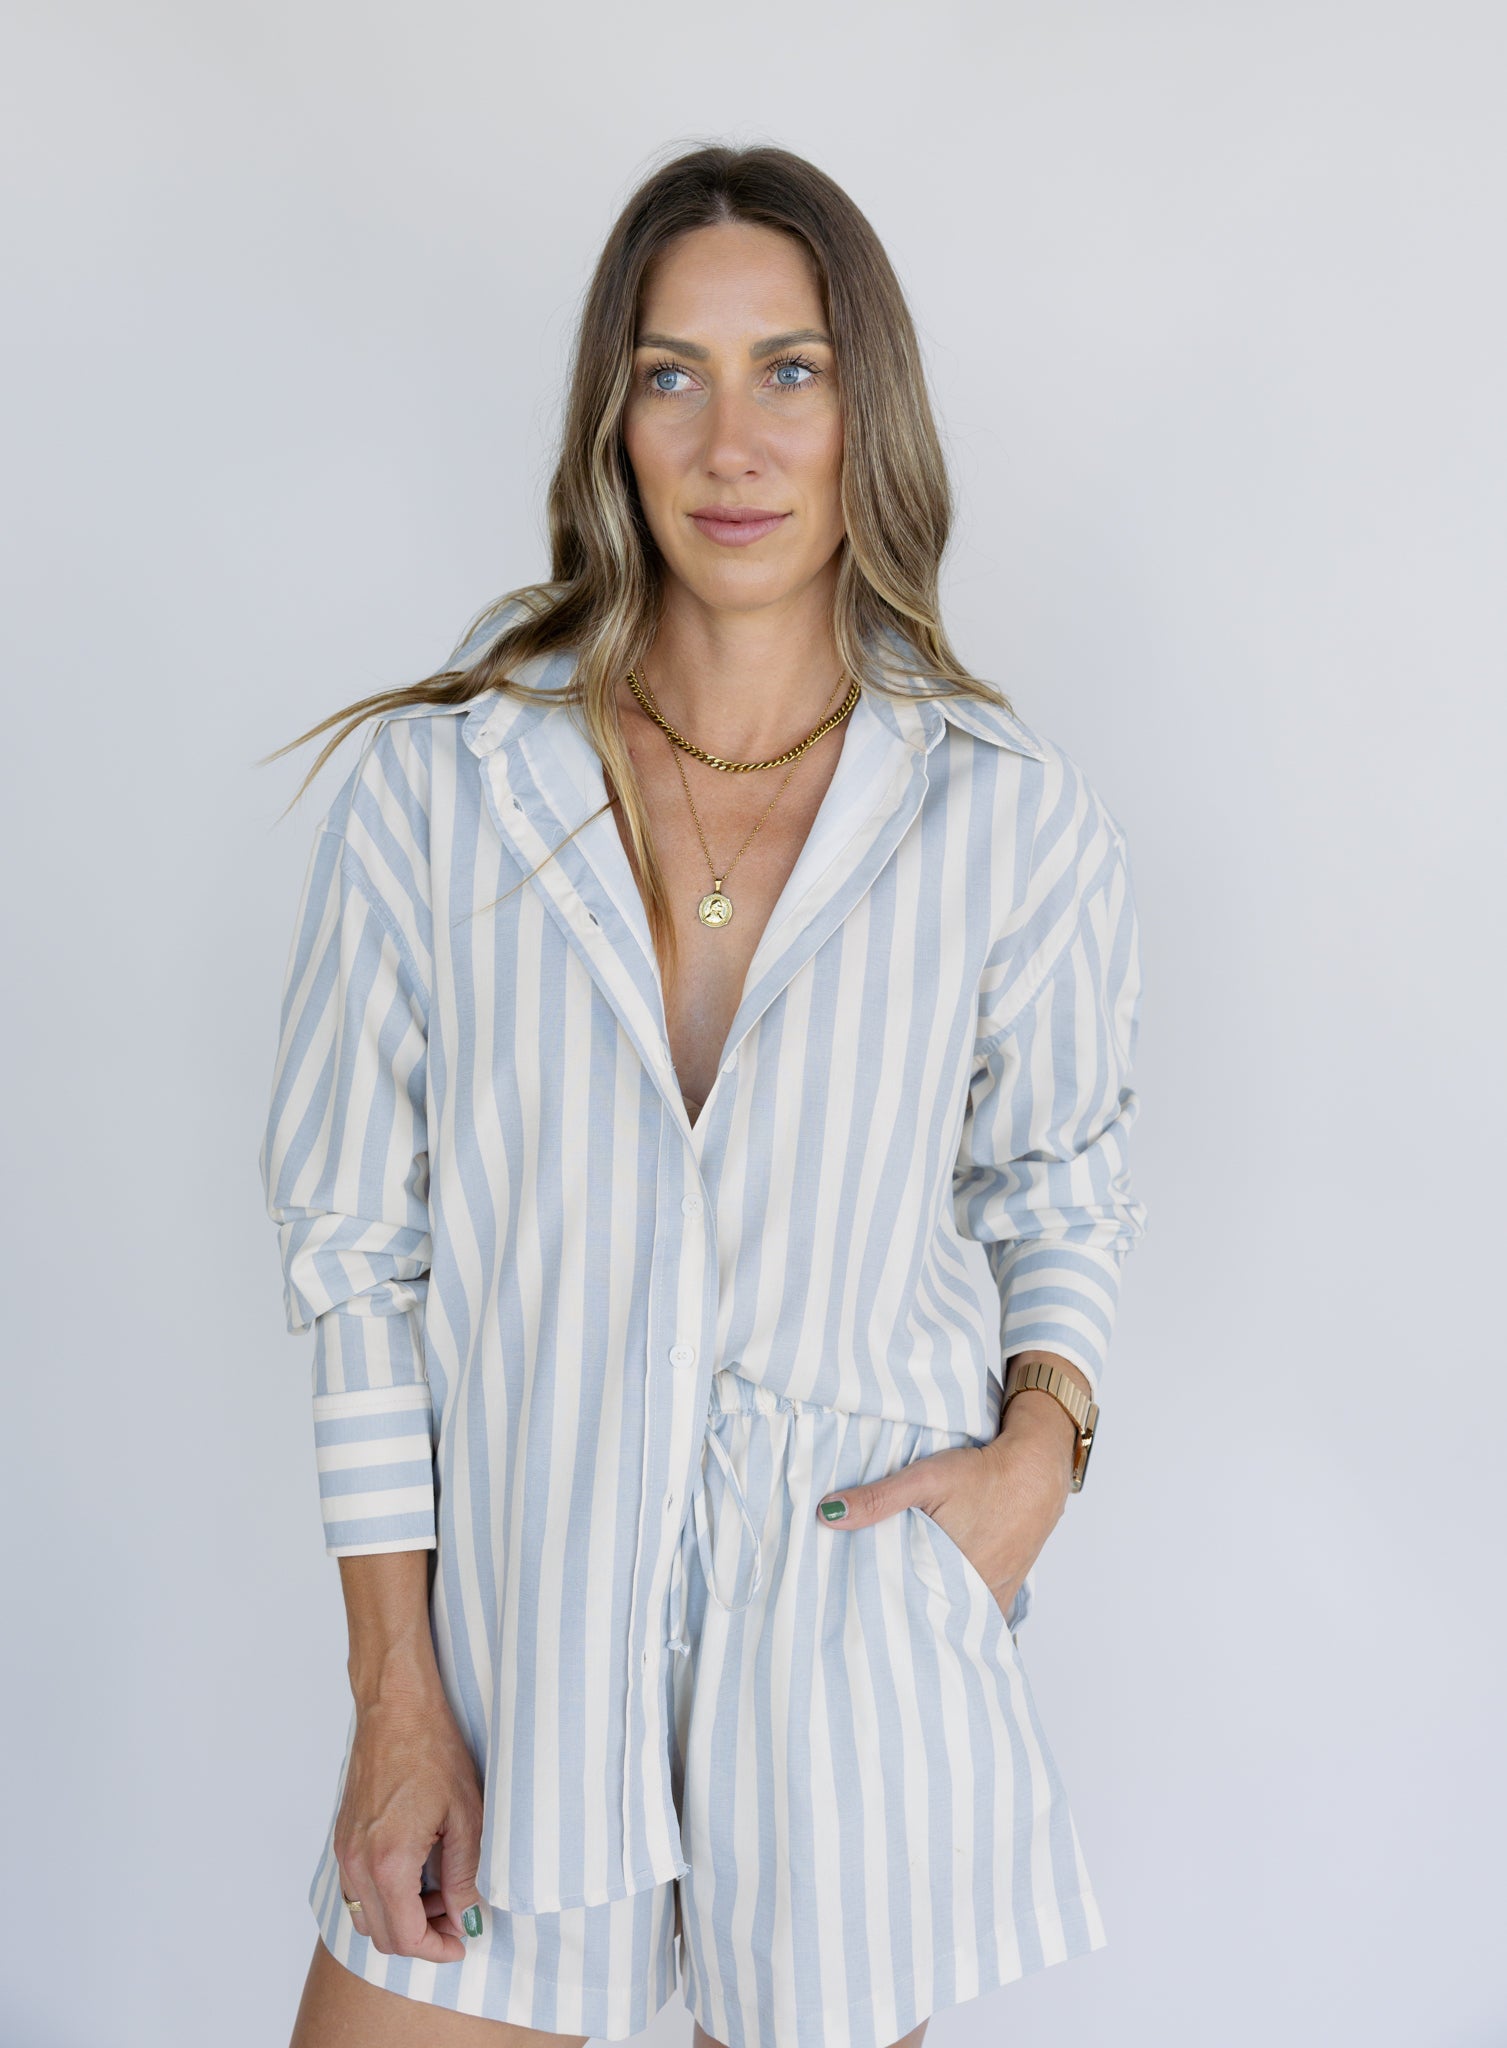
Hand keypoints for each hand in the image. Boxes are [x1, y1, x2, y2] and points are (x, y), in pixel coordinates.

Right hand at [334, 1679, 486, 1960]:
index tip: (463, 1940)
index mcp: (388, 1862)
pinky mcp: (342, 1837)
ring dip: (402, 1919)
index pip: (406, 1937)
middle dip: (422, 1937)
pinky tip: (416, 1873)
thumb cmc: (432, 1750)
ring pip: (366, 1916)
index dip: (437, 1949)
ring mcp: (345, 1850)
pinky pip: (356, 1889)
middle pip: (383, 1936)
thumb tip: (466, 1916)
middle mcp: (357, 1863)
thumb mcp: (464, 1816)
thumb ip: (463, 1876)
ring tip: (440, 1892)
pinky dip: (384, 1897)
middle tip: (457, 1916)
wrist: (396, 1707)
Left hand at [813, 1395, 1076, 1619]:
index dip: (882, 1622)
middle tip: (870, 1626)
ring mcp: (994, 1596)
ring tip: (898, 1619)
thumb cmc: (984, 1474)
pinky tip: (937, 1606)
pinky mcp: (1006, 1589)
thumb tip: (827, 1515)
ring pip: (954, 1620)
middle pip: (931, 1621)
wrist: (1037, 1469)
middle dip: (903, 1624)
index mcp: (952, 1579)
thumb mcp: (925, 1478)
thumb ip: (877, 1499)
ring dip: (931, 1619)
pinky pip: (978, 1613)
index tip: (857, 1627)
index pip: (907, 1616)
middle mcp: (976, 1597)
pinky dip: (957, 1613)